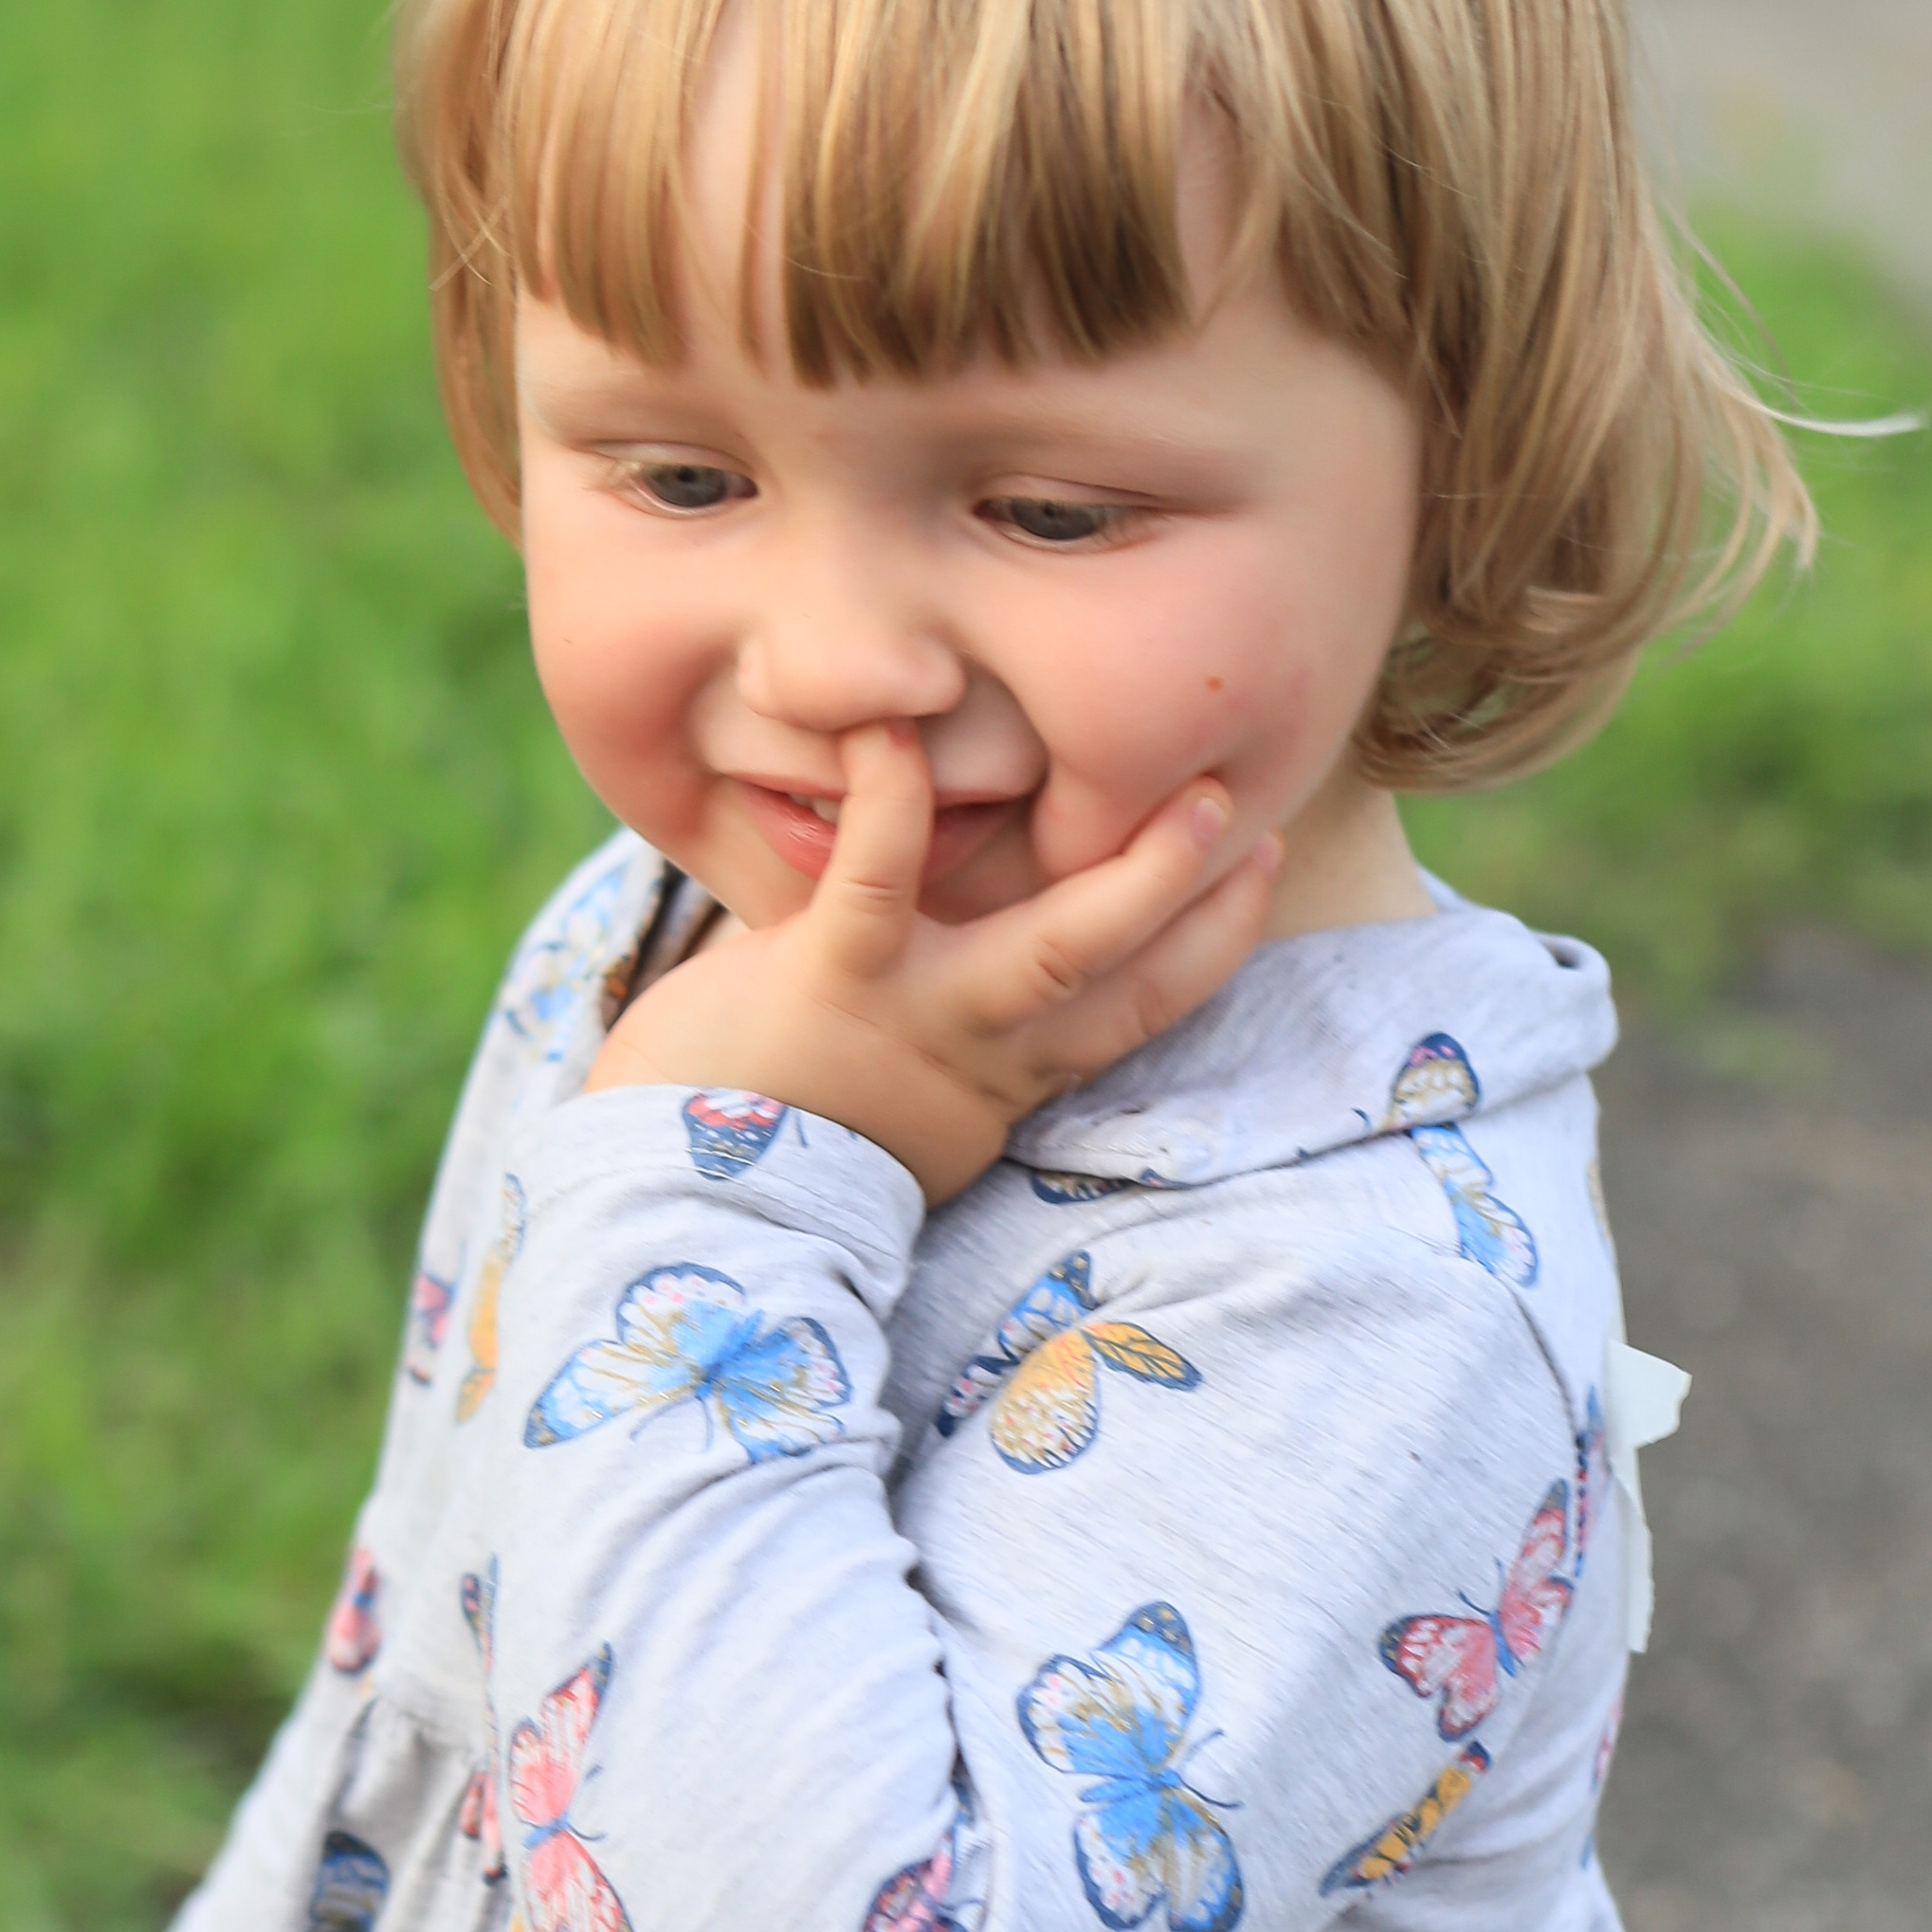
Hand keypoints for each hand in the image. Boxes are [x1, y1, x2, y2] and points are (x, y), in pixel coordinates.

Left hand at [585, 725, 1280, 1203]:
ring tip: (1196, 796)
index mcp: (994, 1080)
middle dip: (1204, 909)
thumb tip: (953, 933)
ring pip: (1055, 950)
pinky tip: (892, 723)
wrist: (671, 1209)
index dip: (1209, 943)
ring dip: (1133, 876)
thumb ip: (932, 1027)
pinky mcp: (831, 978)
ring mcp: (915, 1018)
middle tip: (1259, 820)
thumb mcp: (881, 1097)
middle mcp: (977, 1058)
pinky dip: (888, 798)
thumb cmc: (758, 1135)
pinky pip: (875, 880)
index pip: (1135, 1014)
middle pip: (1128, 988)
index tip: (1260, 870)